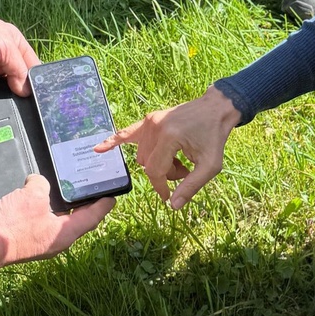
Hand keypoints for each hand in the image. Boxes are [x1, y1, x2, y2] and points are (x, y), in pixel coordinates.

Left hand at [0, 9, 39, 95]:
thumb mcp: (5, 47)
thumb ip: (19, 69)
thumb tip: (26, 91)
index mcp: (16, 46)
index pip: (32, 66)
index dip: (36, 80)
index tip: (39, 95)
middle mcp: (6, 59)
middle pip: (20, 80)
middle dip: (22, 90)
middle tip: (26, 102)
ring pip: (6, 89)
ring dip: (8, 95)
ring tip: (12, 103)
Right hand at [0, 174, 114, 263]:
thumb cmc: (13, 224)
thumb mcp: (33, 196)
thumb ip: (42, 185)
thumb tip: (38, 183)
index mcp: (66, 233)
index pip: (93, 217)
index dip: (104, 204)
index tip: (112, 195)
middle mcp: (58, 242)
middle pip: (78, 221)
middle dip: (84, 205)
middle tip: (90, 189)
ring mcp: (42, 244)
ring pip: (59, 223)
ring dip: (63, 208)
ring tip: (65, 191)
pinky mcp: (27, 242)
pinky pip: (42, 224)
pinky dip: (45, 212)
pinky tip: (38, 199)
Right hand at [95, 85, 241, 208]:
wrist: (216, 109)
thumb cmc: (215, 137)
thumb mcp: (210, 165)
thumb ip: (191, 186)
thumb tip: (172, 206)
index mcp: (170, 137)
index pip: (155, 171)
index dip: (161, 187)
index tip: (169, 196)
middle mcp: (155, 127)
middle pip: (148, 164)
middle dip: (164, 174)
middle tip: (185, 170)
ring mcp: (150, 122)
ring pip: (143, 156)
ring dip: (157, 164)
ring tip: (179, 160)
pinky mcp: (149, 120)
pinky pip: (127, 134)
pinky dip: (113, 141)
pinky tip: (98, 148)